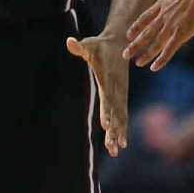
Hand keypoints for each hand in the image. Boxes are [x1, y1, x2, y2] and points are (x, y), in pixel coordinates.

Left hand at [66, 33, 128, 156]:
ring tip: (116, 151)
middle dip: (113, 130)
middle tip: (112, 146)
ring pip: (120, 117)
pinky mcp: (123, 96)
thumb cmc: (100, 45)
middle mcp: (116, 89)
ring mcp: (121, 94)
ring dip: (118, 134)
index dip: (106, 111)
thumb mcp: (90, 44)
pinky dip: (122, 129)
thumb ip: (79, 46)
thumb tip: (69, 42)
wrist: (121, 42)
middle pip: (115, 113)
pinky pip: (123, 115)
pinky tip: (121, 144)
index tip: (106, 125)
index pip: (107, 98)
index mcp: (108, 79)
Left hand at [123, 0, 193, 71]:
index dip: (137, 26)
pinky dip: (160, 60)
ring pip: (154, 44)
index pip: (146, 17)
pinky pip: (168, 50)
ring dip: (144, 54)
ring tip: (135, 63)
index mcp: (163, 3)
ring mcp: (170, 26)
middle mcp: (163, 16)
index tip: (129, 34)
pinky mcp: (180, 34)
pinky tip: (153, 68)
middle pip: (146, 33)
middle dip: (135, 44)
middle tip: (125, 54)